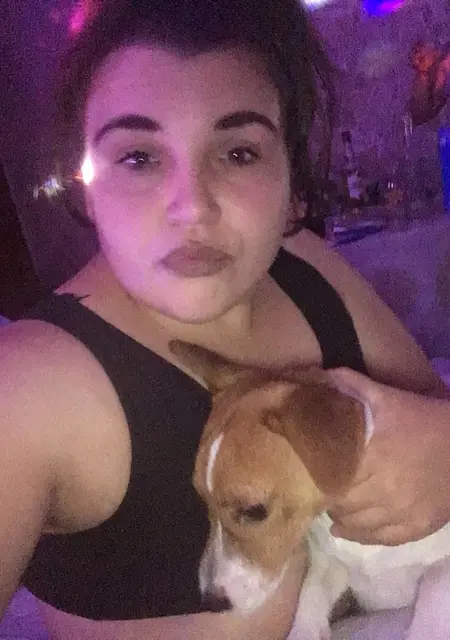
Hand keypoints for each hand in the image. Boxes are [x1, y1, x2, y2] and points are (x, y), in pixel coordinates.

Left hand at [327, 368, 449, 545]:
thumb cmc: (425, 419)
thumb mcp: (389, 397)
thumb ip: (354, 385)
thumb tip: (320, 374)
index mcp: (375, 455)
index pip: (333, 475)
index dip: (318, 475)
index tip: (307, 472)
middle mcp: (385, 488)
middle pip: (342, 502)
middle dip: (328, 496)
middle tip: (318, 489)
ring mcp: (402, 512)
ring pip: (358, 524)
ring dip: (341, 517)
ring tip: (331, 508)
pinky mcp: (418, 527)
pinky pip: (382, 539)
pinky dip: (361, 536)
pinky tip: (346, 531)